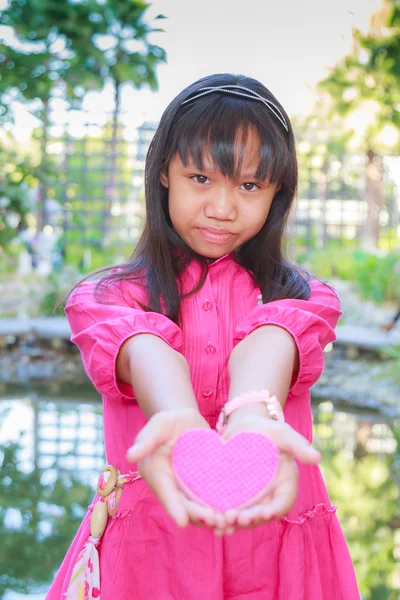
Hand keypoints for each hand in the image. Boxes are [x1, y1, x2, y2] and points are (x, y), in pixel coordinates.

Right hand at [126, 407, 226, 530]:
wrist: (186, 421)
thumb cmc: (169, 420)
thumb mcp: (159, 424)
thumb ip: (146, 438)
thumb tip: (130, 455)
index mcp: (155, 473)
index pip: (164, 492)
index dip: (173, 507)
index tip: (182, 521)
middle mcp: (169, 486)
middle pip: (183, 505)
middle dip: (198, 516)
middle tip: (216, 521)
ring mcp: (185, 489)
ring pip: (197, 509)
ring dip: (210, 520)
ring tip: (227, 524)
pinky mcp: (200, 488)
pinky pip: (208, 503)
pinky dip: (219, 512)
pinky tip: (235, 518)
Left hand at [219, 414, 320, 535]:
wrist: (244, 426)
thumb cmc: (268, 429)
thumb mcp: (283, 434)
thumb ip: (298, 445)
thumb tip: (317, 457)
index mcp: (285, 485)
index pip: (282, 504)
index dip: (274, 511)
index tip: (265, 513)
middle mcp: (270, 496)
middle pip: (261, 516)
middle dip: (249, 520)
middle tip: (235, 519)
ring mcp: (253, 499)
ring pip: (244, 518)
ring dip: (233, 524)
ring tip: (220, 524)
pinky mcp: (235, 496)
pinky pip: (231, 511)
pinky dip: (222, 519)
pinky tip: (211, 522)